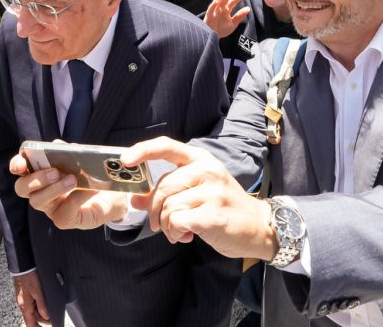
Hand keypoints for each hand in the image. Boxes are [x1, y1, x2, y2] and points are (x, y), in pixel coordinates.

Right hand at [10, 153, 128, 229]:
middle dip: (35, 179)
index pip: (19, 169)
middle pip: (22, 188)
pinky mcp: (64, 219)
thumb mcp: (80, 160)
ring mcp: (50, 207)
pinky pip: (64, 211)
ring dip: (54, 189)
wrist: (112, 195)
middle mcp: (39, 191)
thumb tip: (57, 145)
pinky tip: (89, 190)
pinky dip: (77, 197)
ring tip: (73, 180)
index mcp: (39, 173)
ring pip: (38, 201)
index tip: (22, 163)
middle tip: (54, 172)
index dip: (16, 165)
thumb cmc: (91, 175)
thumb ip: (67, 152)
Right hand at [12, 271, 49, 326]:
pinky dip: (41, 305)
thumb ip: (41, 304)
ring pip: (35, 310)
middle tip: (52, 319)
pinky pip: (35, 302)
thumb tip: (46, 316)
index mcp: (25, 306)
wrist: (25, 264)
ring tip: (50, 310)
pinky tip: (45, 302)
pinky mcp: (28, 292)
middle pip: (34, 317)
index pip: (30, 323)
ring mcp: (26, 298)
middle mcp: (24, 304)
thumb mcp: (37, 291)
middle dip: (43, 319)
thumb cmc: (28, 276)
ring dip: (42, 312)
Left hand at [121, 137, 276, 259]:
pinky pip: (177, 221)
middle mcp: (207, 170)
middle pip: (163, 186)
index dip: (142, 151)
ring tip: (178, 231)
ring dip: (167, 225)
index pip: (167, 146)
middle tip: (158, 225)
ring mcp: (213, 191)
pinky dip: (175, 232)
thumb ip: (166, 193)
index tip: (124, 160)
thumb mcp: (196, 192)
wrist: (258, 227)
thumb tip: (135, 198)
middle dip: (155, 210)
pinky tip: (186, 236)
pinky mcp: (214, 214)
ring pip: (169, 206)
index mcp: (200, 159)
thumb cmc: (222, 208)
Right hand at [204, 0, 249, 37]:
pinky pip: (210, 9)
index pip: (232, 2)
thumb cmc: (222, 30)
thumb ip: (240, 16)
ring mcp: (214, 11)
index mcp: (226, 10)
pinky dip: (213, 5)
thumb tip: (248, 8)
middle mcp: (220, 9)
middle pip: (225, 0)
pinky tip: (218, 1)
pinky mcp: (209, 15)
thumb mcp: (233, 23)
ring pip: (218, 2)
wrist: (213, 38)